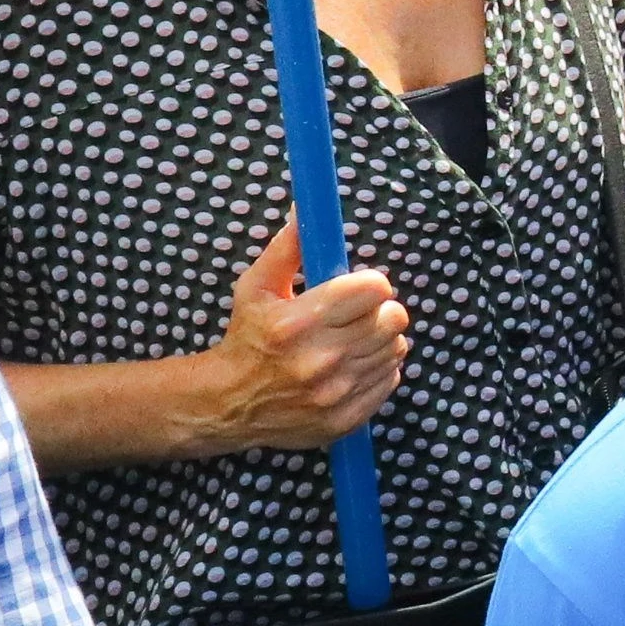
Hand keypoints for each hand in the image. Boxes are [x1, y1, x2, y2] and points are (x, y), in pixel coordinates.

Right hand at [198, 219, 407, 453]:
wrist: (228, 403)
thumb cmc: (248, 337)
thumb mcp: (257, 287)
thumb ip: (289, 247)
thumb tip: (307, 207)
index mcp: (298, 322)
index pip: (376, 288)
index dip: (370, 283)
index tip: (357, 288)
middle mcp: (320, 359)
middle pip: (393, 318)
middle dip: (378, 311)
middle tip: (356, 315)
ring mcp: (335, 393)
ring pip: (396, 348)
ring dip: (379, 340)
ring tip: (349, 341)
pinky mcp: (346, 418)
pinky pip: (390, 379)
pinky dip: (377, 370)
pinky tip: (350, 368)